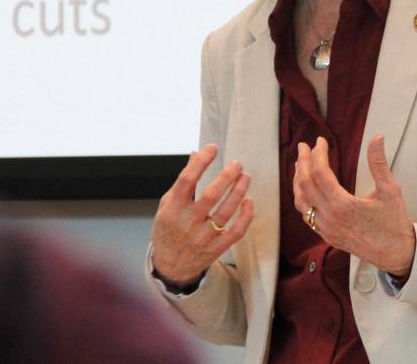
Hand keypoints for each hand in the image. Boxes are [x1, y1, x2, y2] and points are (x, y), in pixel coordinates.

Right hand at [151, 144, 253, 284]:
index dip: (201, 162)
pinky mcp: (216, 248)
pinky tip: (249, 200)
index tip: (213, 148)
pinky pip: (236, 231)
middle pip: (211, 195)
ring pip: (226, 211)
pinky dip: (245, 216)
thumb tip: (196, 154)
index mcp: (173, 209)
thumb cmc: (169, 230)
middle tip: (237, 164)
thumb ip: (183, 181)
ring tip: (245, 176)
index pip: (187, 180)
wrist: (171, 267)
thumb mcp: (167, 205)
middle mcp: (188, 222)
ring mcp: (203, 237)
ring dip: (239, 191)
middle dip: (227, 176)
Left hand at [293, 134, 415, 275]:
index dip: (318, 153)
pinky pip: (306, 214)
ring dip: (298, 180)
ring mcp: (326, 228)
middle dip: (303, 162)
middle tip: (303, 147)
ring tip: (300, 164)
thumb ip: (379, 163)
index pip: (320, 172)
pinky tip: (306, 189)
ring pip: (301, 201)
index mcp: (342, 205)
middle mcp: (329, 218)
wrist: (397, 255)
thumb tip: (377, 138)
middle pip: (305, 184)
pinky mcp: (327, 236)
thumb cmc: (394, 224)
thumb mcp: (390, 190)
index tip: (321, 141)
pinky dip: (302, 197)